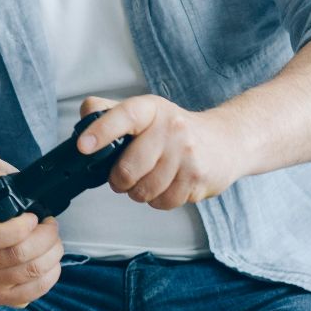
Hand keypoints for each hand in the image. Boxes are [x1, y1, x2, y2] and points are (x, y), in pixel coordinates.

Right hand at [0, 149, 63, 307]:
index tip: (33, 217)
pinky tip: (49, 261)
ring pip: (26, 274)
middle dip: (44, 239)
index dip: (18, 228)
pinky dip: (49, 276)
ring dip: (50, 255)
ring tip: (52, 241)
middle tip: (50, 226)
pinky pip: (30, 294)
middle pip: (13, 256)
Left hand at [75, 94, 246, 209]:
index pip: (125, 115)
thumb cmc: (177, 129)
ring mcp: (187, 153)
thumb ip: (112, 112)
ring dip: (141, 193)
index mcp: (152, 109)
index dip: (101, 131)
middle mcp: (172, 128)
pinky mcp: (198, 177)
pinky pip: (164, 202)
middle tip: (124, 178)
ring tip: (150, 180)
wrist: (226, 141)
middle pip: (129, 168)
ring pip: (145, 190)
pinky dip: (160, 200)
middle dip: (120, 181)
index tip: (84, 146)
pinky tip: (168, 186)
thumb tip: (86, 114)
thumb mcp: (147, 112)